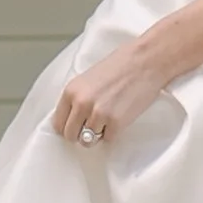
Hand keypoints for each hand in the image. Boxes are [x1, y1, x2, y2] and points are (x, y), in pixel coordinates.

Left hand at [52, 33, 172, 147]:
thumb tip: (71, 119)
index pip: (57, 123)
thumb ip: (77, 98)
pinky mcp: (116, 123)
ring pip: (88, 141)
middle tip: (91, 126)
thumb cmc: (121, 66)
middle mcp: (81, 104)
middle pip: (70, 135)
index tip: (75, 126)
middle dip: (80, 134)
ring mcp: (98, 115)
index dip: (67, 126)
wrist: (145, 61)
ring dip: (97, 133)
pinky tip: (119, 116)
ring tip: (108, 118)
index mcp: (71, 91)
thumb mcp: (88, 79)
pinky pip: (108, 139)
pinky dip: (113, 132)